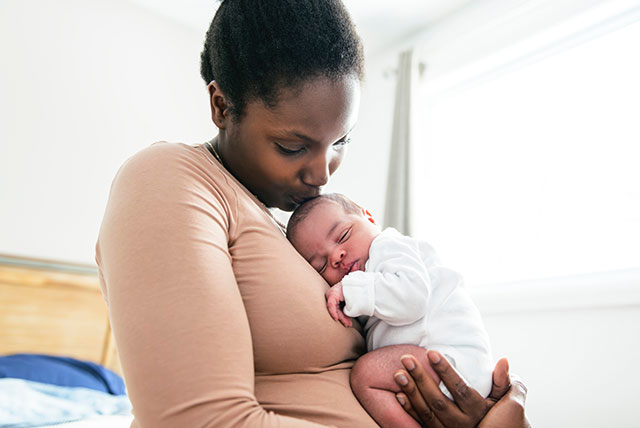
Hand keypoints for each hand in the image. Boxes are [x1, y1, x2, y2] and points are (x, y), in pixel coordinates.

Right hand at [325, 282, 352, 326]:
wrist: (354, 281)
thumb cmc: (351, 286)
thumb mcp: (350, 295)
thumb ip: (347, 304)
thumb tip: (347, 313)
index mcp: (333, 293)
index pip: (331, 304)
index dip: (333, 312)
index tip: (336, 319)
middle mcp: (331, 296)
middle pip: (335, 309)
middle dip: (342, 318)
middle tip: (348, 324)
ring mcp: (334, 299)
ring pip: (337, 310)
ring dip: (343, 317)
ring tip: (349, 323)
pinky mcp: (337, 301)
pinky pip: (339, 309)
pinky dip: (344, 314)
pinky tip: (348, 320)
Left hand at [394, 351, 528, 427]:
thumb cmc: (494, 411)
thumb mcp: (502, 398)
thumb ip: (501, 381)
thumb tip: (503, 360)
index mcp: (477, 409)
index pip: (459, 388)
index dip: (445, 370)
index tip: (431, 353)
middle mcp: (462, 422)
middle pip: (438, 399)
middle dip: (421, 378)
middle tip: (406, 359)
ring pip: (427, 411)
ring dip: (411, 392)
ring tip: (399, 373)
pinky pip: (421, 422)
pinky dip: (409, 409)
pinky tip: (399, 394)